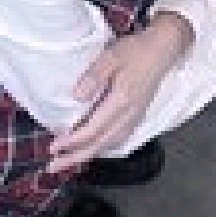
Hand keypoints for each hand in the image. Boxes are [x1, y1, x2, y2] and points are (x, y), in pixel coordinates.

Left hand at [47, 12, 192, 172]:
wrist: (162, 50)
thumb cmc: (135, 50)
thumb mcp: (111, 57)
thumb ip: (94, 77)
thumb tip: (76, 97)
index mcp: (120, 102)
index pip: (93, 130)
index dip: (72, 141)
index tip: (53, 147)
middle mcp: (128, 116)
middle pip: (100, 144)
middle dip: (76, 157)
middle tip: (53, 167)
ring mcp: (135, 117)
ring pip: (109, 144)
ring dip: (88, 154)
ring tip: (69, 159)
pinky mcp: (137, 116)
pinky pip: (117, 139)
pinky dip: (102, 147)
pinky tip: (93, 147)